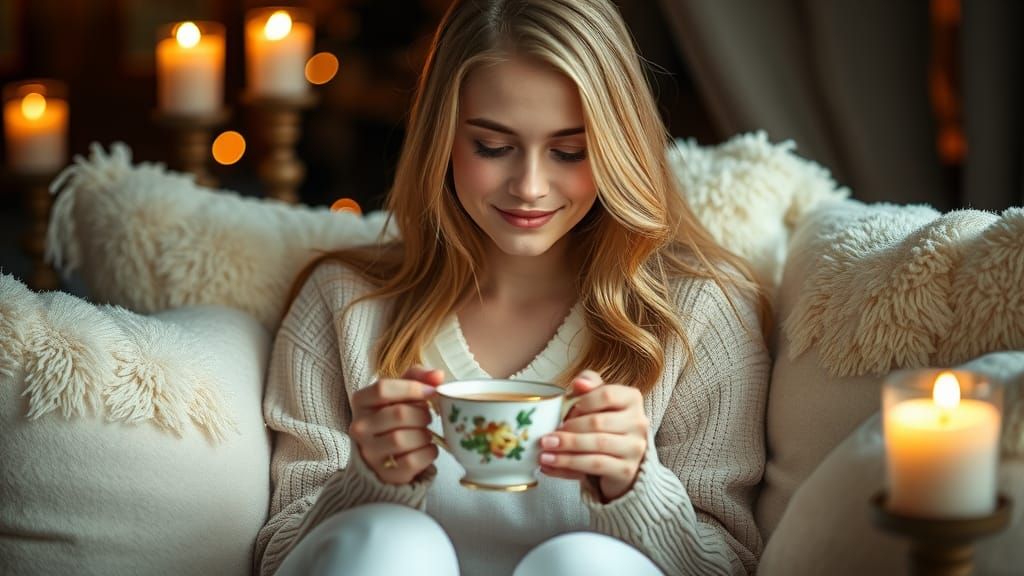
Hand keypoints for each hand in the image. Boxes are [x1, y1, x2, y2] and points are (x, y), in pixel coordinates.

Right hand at [350, 365, 443, 483]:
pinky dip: (427, 454)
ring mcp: (369, 452)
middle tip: (427, 417)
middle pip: (398, 414)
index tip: (431, 392)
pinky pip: (411, 462)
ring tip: (425, 434)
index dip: (412, 388)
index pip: (383, 388)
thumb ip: (418, 377)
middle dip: (422, 415)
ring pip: (402, 439)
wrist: (384, 455)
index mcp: (361, 401)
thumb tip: (438, 375)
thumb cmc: (394, 417)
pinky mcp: (384, 473)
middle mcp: (359, 427)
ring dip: (424, 435)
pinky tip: (427, 449)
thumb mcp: (401, 392)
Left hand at [538, 370, 648, 501]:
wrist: (617, 459)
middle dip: (569, 430)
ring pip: (596, 445)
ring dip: (566, 448)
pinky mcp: (626, 470)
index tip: (565, 412)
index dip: (582, 403)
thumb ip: (589, 385)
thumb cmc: (603, 423)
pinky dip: (568, 465)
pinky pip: (595, 465)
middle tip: (546, 437)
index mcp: (632, 399)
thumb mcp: (595, 400)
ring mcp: (635, 448)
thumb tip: (579, 383)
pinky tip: (549, 464)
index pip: (606, 395)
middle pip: (598, 422)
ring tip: (544, 451)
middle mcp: (638, 423)